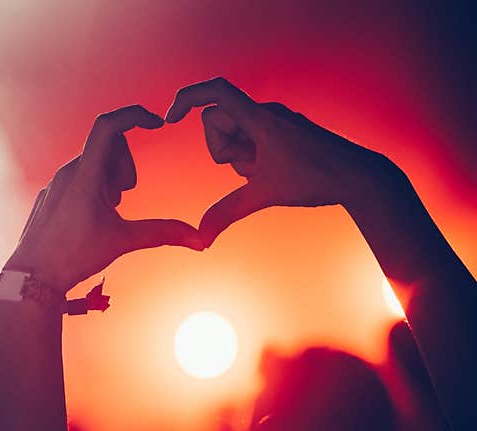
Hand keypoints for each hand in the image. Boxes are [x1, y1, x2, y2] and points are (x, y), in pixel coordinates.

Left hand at [5, 105, 202, 292]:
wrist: (32, 278)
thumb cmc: (73, 257)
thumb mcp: (122, 242)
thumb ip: (162, 233)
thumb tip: (198, 240)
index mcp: (84, 175)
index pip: (110, 126)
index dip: (136, 116)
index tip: (156, 122)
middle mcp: (67, 172)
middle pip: (108, 145)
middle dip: (125, 165)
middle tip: (122, 198)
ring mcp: (55, 183)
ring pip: (93, 162)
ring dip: (110, 178)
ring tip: (107, 209)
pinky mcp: (49, 195)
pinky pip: (77, 177)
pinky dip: (93, 188)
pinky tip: (90, 217)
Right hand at [165, 77, 389, 245]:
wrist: (359, 176)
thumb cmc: (316, 179)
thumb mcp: (265, 196)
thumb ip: (227, 213)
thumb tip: (200, 238)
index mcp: (259, 119)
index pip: (215, 92)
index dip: (186, 98)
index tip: (169, 119)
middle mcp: (265, 111)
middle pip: (216, 122)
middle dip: (221, 149)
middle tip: (249, 169)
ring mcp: (274, 119)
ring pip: (232, 132)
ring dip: (237, 156)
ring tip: (264, 172)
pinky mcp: (281, 129)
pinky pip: (250, 137)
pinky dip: (251, 156)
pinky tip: (273, 170)